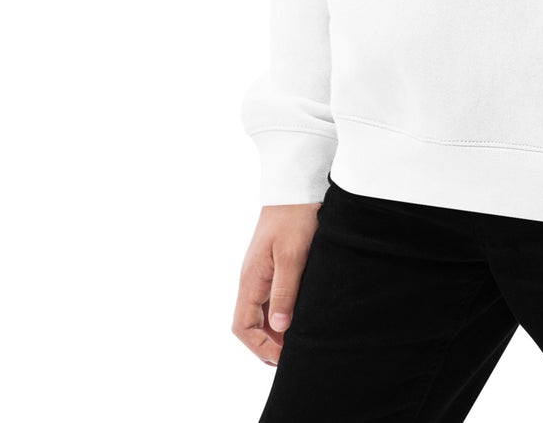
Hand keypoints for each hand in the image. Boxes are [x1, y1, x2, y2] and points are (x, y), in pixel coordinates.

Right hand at [232, 204, 320, 364]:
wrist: (297, 185)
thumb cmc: (294, 217)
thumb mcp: (293, 255)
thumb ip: (284, 291)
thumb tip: (279, 328)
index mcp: (250, 280)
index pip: (242, 327)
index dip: (259, 347)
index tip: (285, 357)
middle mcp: (251, 279)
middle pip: (250, 324)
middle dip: (267, 344)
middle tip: (295, 354)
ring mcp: (261, 273)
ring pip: (261, 313)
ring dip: (275, 331)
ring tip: (299, 340)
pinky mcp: (273, 265)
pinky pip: (271, 298)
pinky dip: (282, 313)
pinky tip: (300, 316)